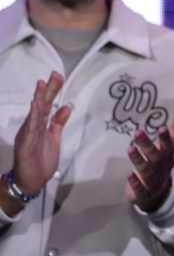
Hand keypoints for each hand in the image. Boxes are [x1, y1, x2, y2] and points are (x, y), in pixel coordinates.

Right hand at [9, 73, 71, 200]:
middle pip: (42, 105)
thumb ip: (58, 123)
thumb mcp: (54, 138)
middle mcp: (33, 127)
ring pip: (35, 113)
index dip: (53, 91)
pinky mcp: (25, 143)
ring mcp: (28, 134)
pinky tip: (35, 105)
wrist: (30, 182)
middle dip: (48, 89)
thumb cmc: (41, 161)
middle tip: (54, 74)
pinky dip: (33, 116)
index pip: (48, 104)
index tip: (59, 76)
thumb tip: (66, 107)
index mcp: (41, 125)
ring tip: (42, 84)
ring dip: (39, 98)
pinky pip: (30, 128)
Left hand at [124, 111, 173, 211]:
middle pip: (156, 157)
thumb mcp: (166, 149)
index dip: (166, 138)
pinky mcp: (143, 194)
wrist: (155, 195)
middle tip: (138, 132)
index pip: (169, 147)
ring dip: (139, 161)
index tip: (162, 127)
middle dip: (147, 145)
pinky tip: (129, 174)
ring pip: (146, 172)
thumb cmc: (158, 166)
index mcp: (168, 158)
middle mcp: (162, 170)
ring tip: (130, 149)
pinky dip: (135, 182)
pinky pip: (140, 189)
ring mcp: (153, 182)